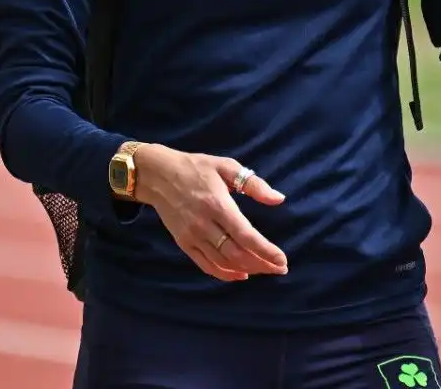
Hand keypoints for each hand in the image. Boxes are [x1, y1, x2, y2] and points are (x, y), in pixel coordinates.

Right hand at [130, 144, 287, 281]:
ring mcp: (192, 236)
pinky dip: (225, 274)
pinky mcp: (183, 243)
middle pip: (236, 254)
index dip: (266, 251)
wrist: (157, 175)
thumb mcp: (226, 166)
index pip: (245, 235)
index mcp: (217, 204)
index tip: (283, 260)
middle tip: (280, 268)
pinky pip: (206, 265)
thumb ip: (253, 183)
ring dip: (247, 269)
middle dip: (262, 264)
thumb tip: (278, 199)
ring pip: (223, 262)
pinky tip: (240, 274)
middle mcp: (204, 224)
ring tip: (264, 269)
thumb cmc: (195, 167)